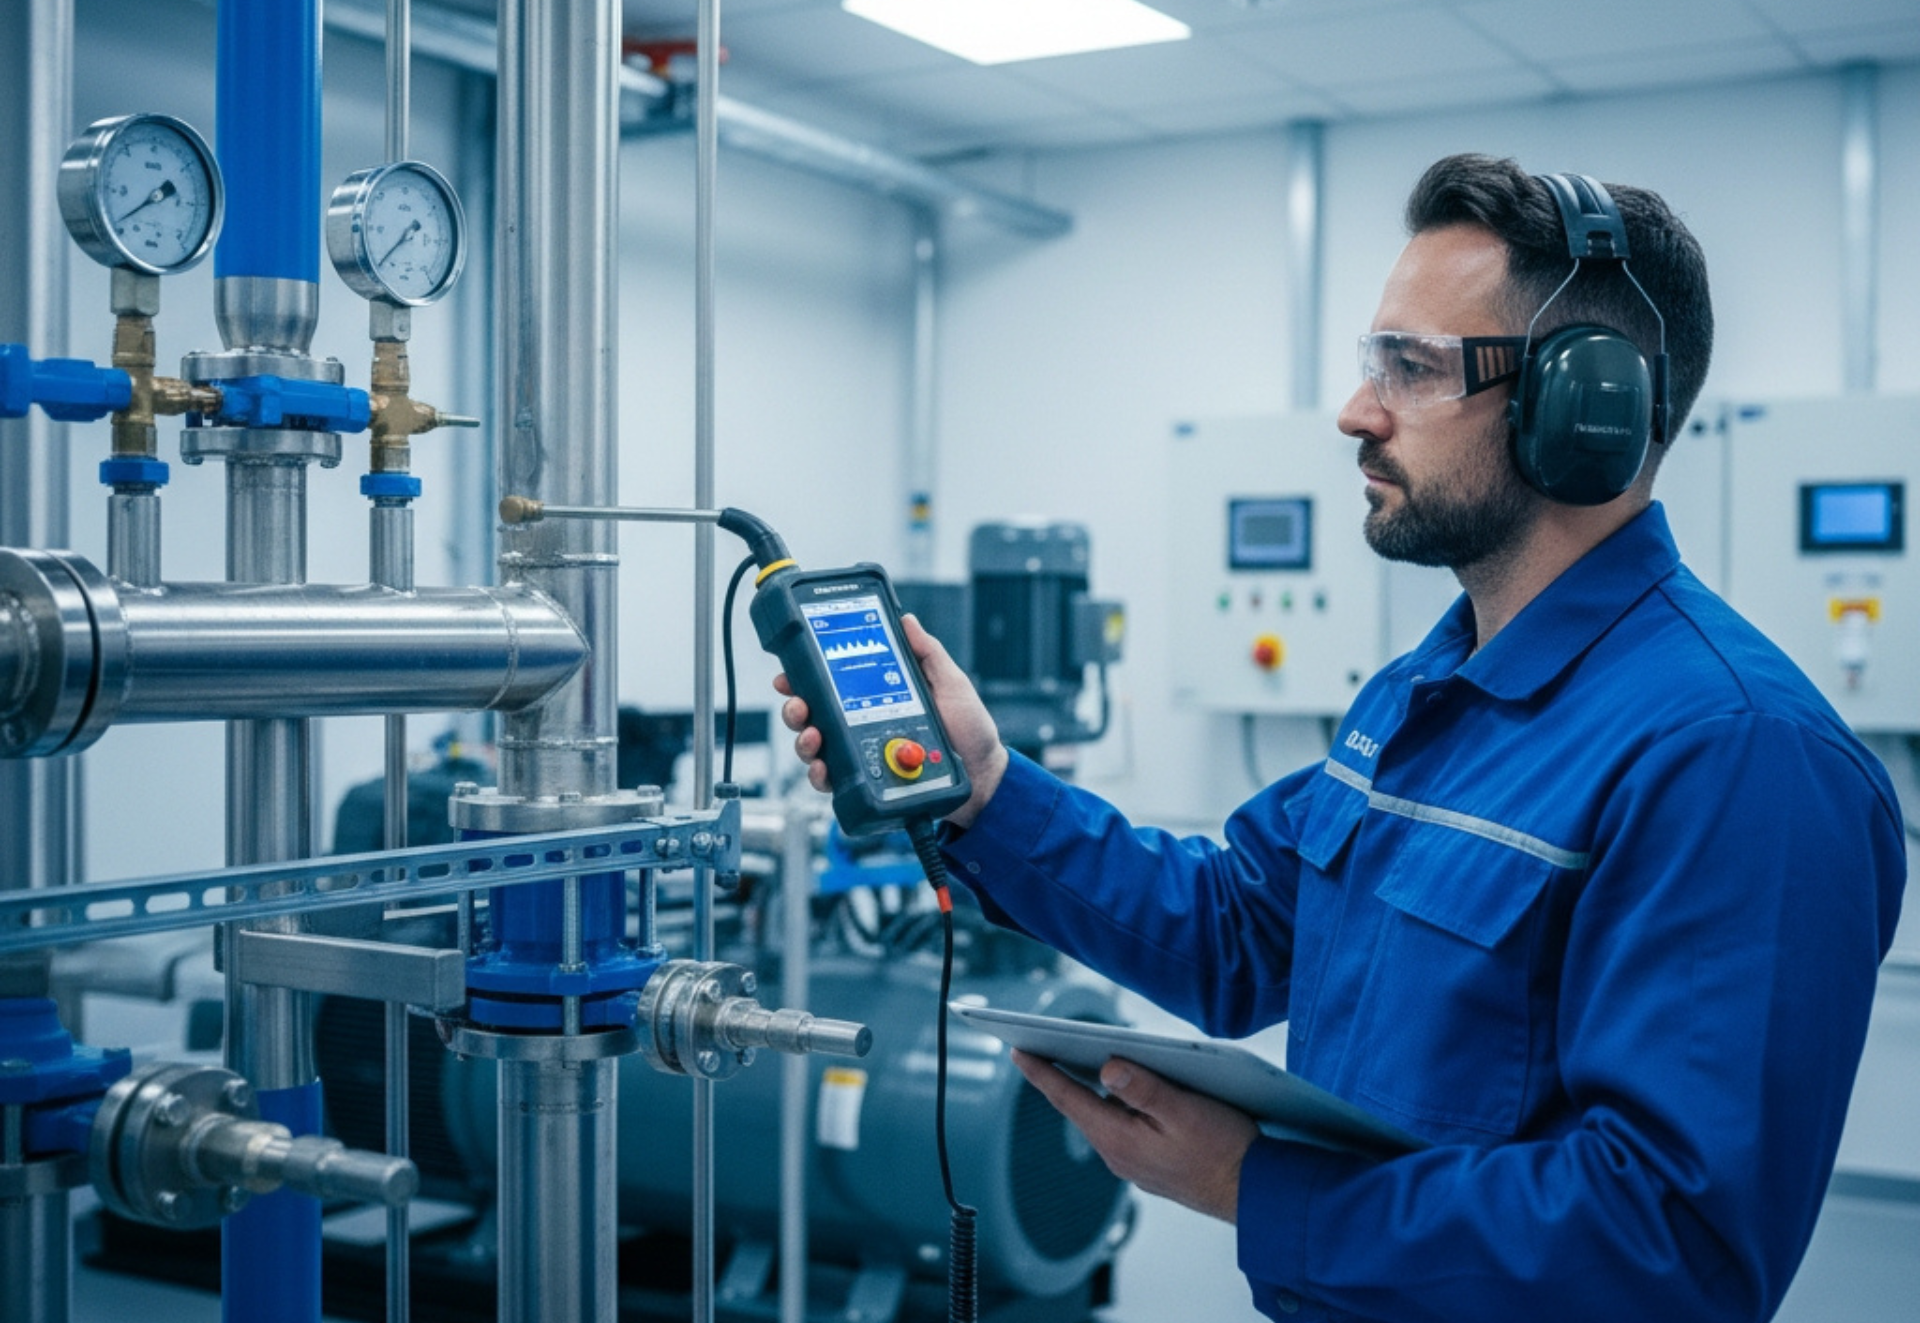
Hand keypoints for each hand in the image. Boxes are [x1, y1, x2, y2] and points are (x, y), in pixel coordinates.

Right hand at [774, 613, 1008, 827]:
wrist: (984, 779)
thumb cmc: (970, 732)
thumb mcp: (951, 684)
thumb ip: (928, 654)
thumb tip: (907, 620)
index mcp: (876, 698)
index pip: (833, 684)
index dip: (805, 677)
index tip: (791, 671)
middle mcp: (862, 725)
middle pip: (814, 715)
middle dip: (796, 708)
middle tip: (799, 705)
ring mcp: (862, 755)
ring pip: (815, 748)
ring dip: (803, 740)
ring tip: (812, 735)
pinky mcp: (867, 783)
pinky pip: (834, 781)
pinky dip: (821, 775)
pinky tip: (824, 768)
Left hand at [1012, 1050, 1257, 1224]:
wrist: (1254, 1194)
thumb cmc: (1225, 1152)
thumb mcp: (1184, 1110)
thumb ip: (1143, 1088)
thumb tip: (1106, 1067)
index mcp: (1119, 1140)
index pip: (1068, 1098)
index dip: (1041, 1072)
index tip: (1016, 1051)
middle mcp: (1119, 1155)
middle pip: (1079, 1107)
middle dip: (1057, 1077)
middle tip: (1035, 1049)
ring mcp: (1134, 1163)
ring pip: (1103, 1117)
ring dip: (1088, 1091)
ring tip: (1073, 1061)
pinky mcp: (1150, 1164)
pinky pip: (1122, 1128)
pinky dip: (1115, 1106)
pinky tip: (1123, 1092)